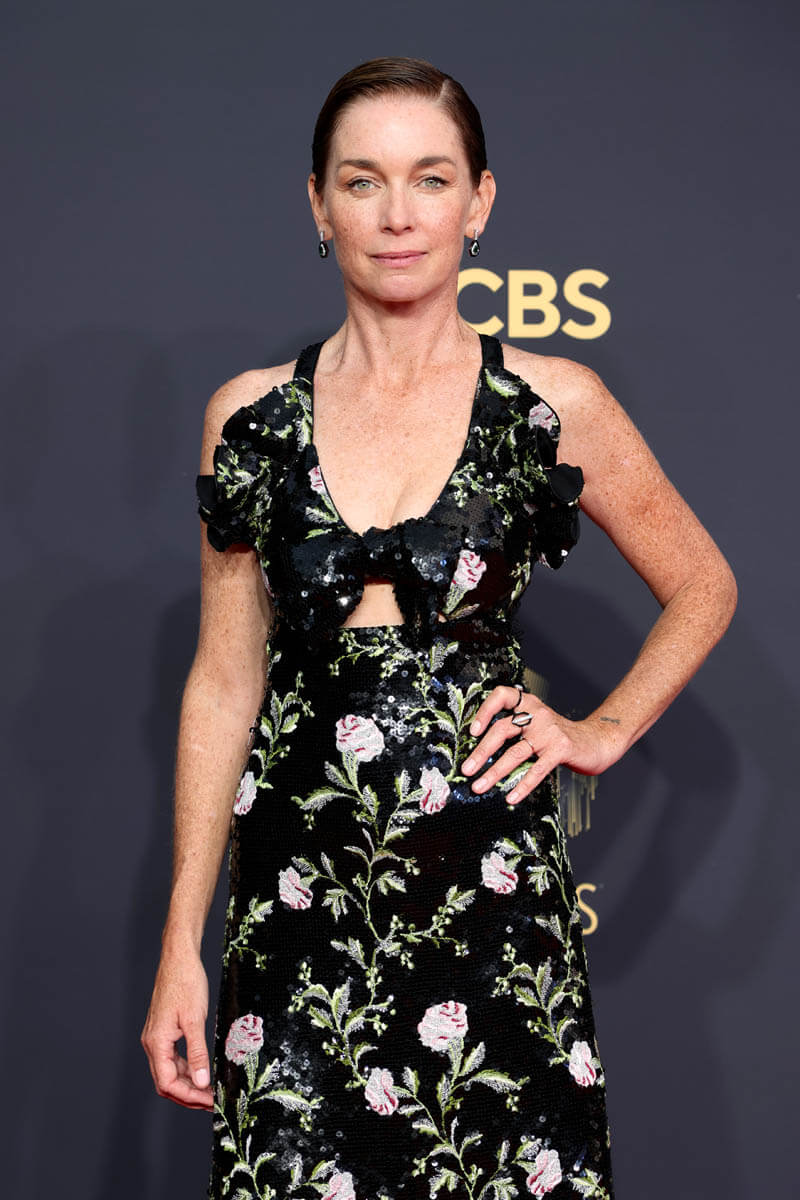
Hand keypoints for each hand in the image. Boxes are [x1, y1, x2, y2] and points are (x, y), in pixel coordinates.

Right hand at [141, 943, 213, 1110]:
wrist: (179, 958)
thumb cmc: (185, 982)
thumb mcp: (195, 1020)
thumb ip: (198, 1053)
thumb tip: (202, 1081)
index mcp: (156, 1042)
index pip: (168, 1083)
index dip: (189, 1096)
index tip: (208, 1102)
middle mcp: (153, 1042)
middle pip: (167, 1082)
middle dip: (189, 1094)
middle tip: (211, 1101)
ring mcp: (158, 1037)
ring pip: (170, 1071)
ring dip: (189, 1083)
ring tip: (210, 1089)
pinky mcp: (165, 1031)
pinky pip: (174, 1058)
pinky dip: (188, 1067)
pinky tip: (203, 1069)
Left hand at [461, 684, 622, 805]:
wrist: (596, 741)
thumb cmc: (559, 736)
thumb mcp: (536, 724)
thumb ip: (514, 729)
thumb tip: (479, 752)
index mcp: (528, 704)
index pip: (503, 695)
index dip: (485, 710)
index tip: (473, 731)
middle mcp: (537, 714)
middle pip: (502, 729)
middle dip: (481, 752)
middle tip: (466, 769)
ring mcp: (549, 731)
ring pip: (515, 753)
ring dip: (494, 772)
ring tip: (479, 786)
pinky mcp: (561, 749)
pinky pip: (536, 770)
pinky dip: (522, 786)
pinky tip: (511, 797)